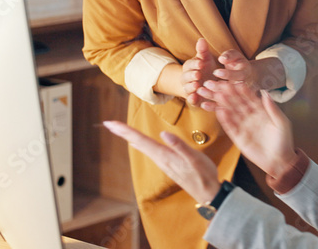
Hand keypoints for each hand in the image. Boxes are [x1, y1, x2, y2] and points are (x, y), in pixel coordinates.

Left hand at [102, 120, 219, 203]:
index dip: (126, 131)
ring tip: (120, 129)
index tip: (111, 123)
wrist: (208, 193)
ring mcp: (163, 162)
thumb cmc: (203, 175)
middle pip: (138, 143)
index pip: (141, 140)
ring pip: (142, 146)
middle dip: (123, 132)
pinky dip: (140, 143)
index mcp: (165, 156)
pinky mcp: (168, 163)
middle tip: (109, 123)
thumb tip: (164, 133)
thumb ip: (179, 146)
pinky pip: (149, 150)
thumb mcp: (194, 159)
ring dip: (130, 137)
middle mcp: (160, 159)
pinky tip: (137, 143)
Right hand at [182, 38, 221, 106]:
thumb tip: (201, 39)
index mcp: (190, 67)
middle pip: (186, 77)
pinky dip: (192, 99)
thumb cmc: (206, 69)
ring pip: (187, 89)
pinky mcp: (194, 100)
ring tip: (196, 85)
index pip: (190, 64)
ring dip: (191, 87)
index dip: (195, 64)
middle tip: (198, 74)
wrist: (206, 84)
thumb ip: (203, 51)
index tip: (201, 63)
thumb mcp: (206, 59)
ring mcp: (189, 90)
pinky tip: (195, 98)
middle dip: (191, 75)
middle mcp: (187, 79)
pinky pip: (191, 101)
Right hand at [197, 80, 295, 178]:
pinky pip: (230, 126)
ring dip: (224, 104)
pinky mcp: (238, 137)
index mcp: (261, 111)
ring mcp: (244, 126)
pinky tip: (218, 111)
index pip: (250, 98)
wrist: (279, 161)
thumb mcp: (282, 123)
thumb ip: (273, 109)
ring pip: (232, 113)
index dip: (242, 90)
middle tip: (218, 84)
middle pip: (237, 103)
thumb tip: (265, 92)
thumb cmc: (284, 141)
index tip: (234, 81)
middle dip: (228, 94)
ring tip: (215, 95)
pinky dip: (224, 119)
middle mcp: (251, 117)